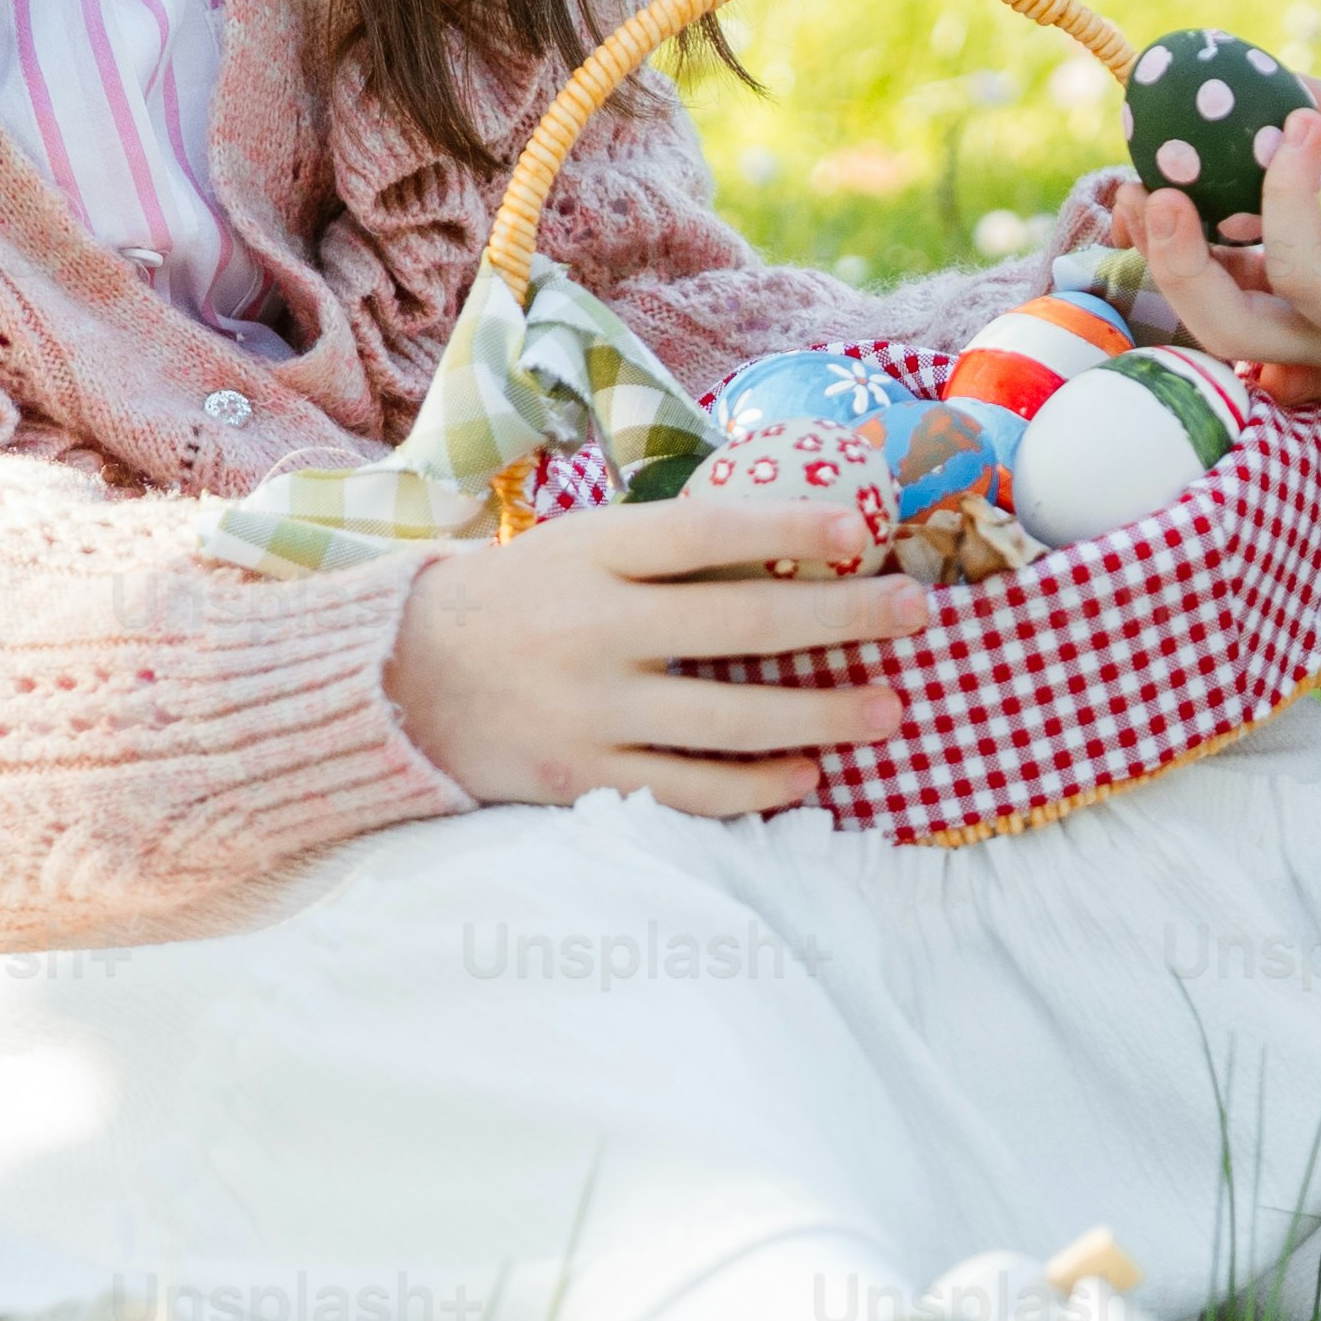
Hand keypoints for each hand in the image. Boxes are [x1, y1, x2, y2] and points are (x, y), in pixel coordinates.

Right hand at [384, 496, 926, 813]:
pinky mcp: (581, 780)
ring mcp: (588, 712)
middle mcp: (592, 630)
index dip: (786, 529)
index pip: (703, 533)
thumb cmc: (522, 598)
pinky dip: (755, 787)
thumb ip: (669, 546)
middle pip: (737, 626)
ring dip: (821, 716)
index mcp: (591, 554)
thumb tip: (798, 529)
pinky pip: (687, 792)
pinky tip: (809, 776)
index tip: (861, 531)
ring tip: (889, 708)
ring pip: (727, 722)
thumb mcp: (579, 546)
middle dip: (841, 620)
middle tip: (917, 613)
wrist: (403, 680)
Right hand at [1131, 88, 1320, 400]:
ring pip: (1295, 288)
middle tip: (1157, 188)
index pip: (1211, 295)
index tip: (1129, 182)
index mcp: (1308, 308)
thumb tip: (1262, 72)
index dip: (1159, 249)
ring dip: (1282, 196)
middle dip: (1177, 263)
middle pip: (1226, 328)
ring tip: (1302, 123)